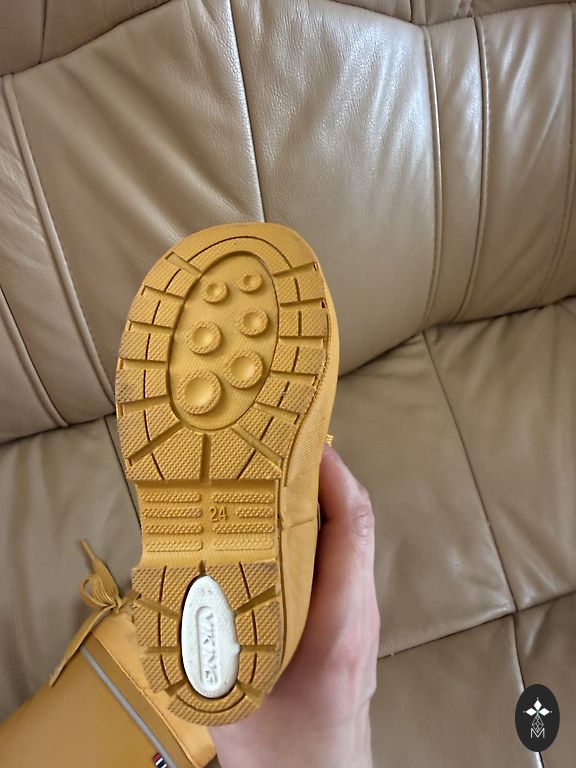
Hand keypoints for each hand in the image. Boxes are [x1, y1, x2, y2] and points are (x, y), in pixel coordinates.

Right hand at [209, 445, 379, 767]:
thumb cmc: (286, 752)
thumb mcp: (235, 695)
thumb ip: (208, 639)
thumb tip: (174, 576)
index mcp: (340, 625)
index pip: (351, 525)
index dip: (331, 473)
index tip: (300, 439)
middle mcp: (358, 609)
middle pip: (350, 518)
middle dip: (318, 470)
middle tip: (274, 438)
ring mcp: (359, 611)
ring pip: (345, 533)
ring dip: (315, 493)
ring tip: (270, 465)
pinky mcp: (350, 616)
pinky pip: (336, 552)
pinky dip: (311, 521)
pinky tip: (274, 516)